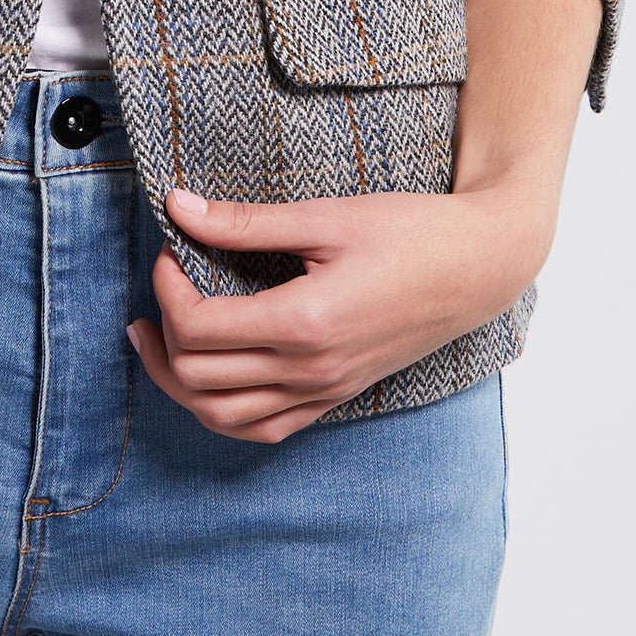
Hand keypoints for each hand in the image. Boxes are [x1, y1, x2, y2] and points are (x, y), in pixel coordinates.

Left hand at [127, 175, 560, 442]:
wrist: (479, 267)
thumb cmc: (411, 232)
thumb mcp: (326, 216)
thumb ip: (246, 222)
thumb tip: (177, 207)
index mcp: (304, 323)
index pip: (199, 328)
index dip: (167, 288)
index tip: (170, 249)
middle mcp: (311, 371)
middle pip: (198, 377)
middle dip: (163, 330)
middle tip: (163, 282)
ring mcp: (324, 392)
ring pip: (222, 416)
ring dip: (178, 381)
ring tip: (156, 338)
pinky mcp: (335, 396)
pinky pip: (263, 428)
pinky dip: (221, 410)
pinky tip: (207, 376)